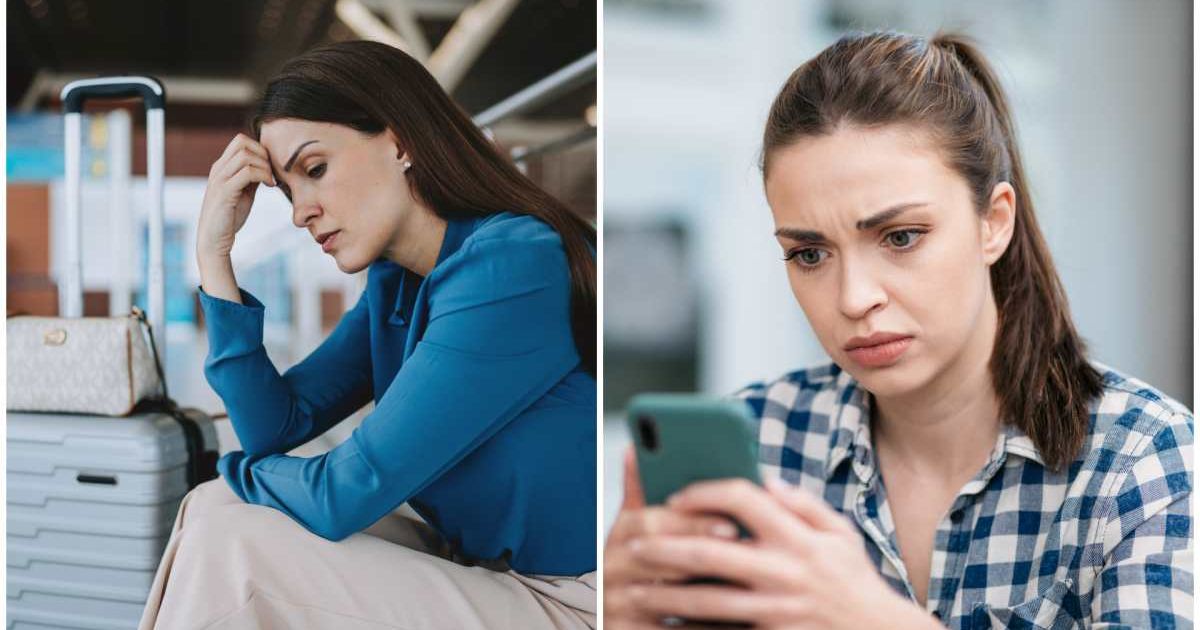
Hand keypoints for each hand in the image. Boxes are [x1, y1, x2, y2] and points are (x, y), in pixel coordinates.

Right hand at [196, 133, 275, 260]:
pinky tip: (269, 186)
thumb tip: (267, 166)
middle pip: (242, 141)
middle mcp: (218, 169)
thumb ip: (252, 178)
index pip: (240, 141)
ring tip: (271, 181)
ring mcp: (220, 179)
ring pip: (245, 155)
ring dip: (265, 166)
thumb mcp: (244, 192)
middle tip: (272, 172)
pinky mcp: (225, 192)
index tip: (269, 167)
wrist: (213, 240)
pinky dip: (263, 176)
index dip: (259, 148)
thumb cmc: (230, 217)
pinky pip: (247, 172)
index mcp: (221, 167)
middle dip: (263, 153)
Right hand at [604, 447, 741, 628]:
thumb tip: (634, 448)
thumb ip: (641, 492)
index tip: (731, 524)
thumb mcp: (637, 528)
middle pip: (657, 557)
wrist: (622, 621)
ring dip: (713, 595)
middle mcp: (611, 570)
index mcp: (619, 538)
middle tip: (746, 554)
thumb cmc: (642, 566)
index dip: (689, 522)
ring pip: (667, 600)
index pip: (646, 522)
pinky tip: (739, 624)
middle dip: (705, 553)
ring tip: (753, 588)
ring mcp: (617, 606)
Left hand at [622, 478, 940, 628]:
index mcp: (798, 536)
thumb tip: (764, 478)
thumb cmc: (854, 580)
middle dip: (665, 545)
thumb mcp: (840, 533)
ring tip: (636, 588)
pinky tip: (665, 622)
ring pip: (706, 599)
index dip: (705, 491)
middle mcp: (785, 571)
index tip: (676, 495)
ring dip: (665, 593)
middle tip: (633, 543)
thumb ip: (801, 503)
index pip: (743, 497)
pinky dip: (689, 628)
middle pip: (710, 550)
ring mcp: (776, 609)